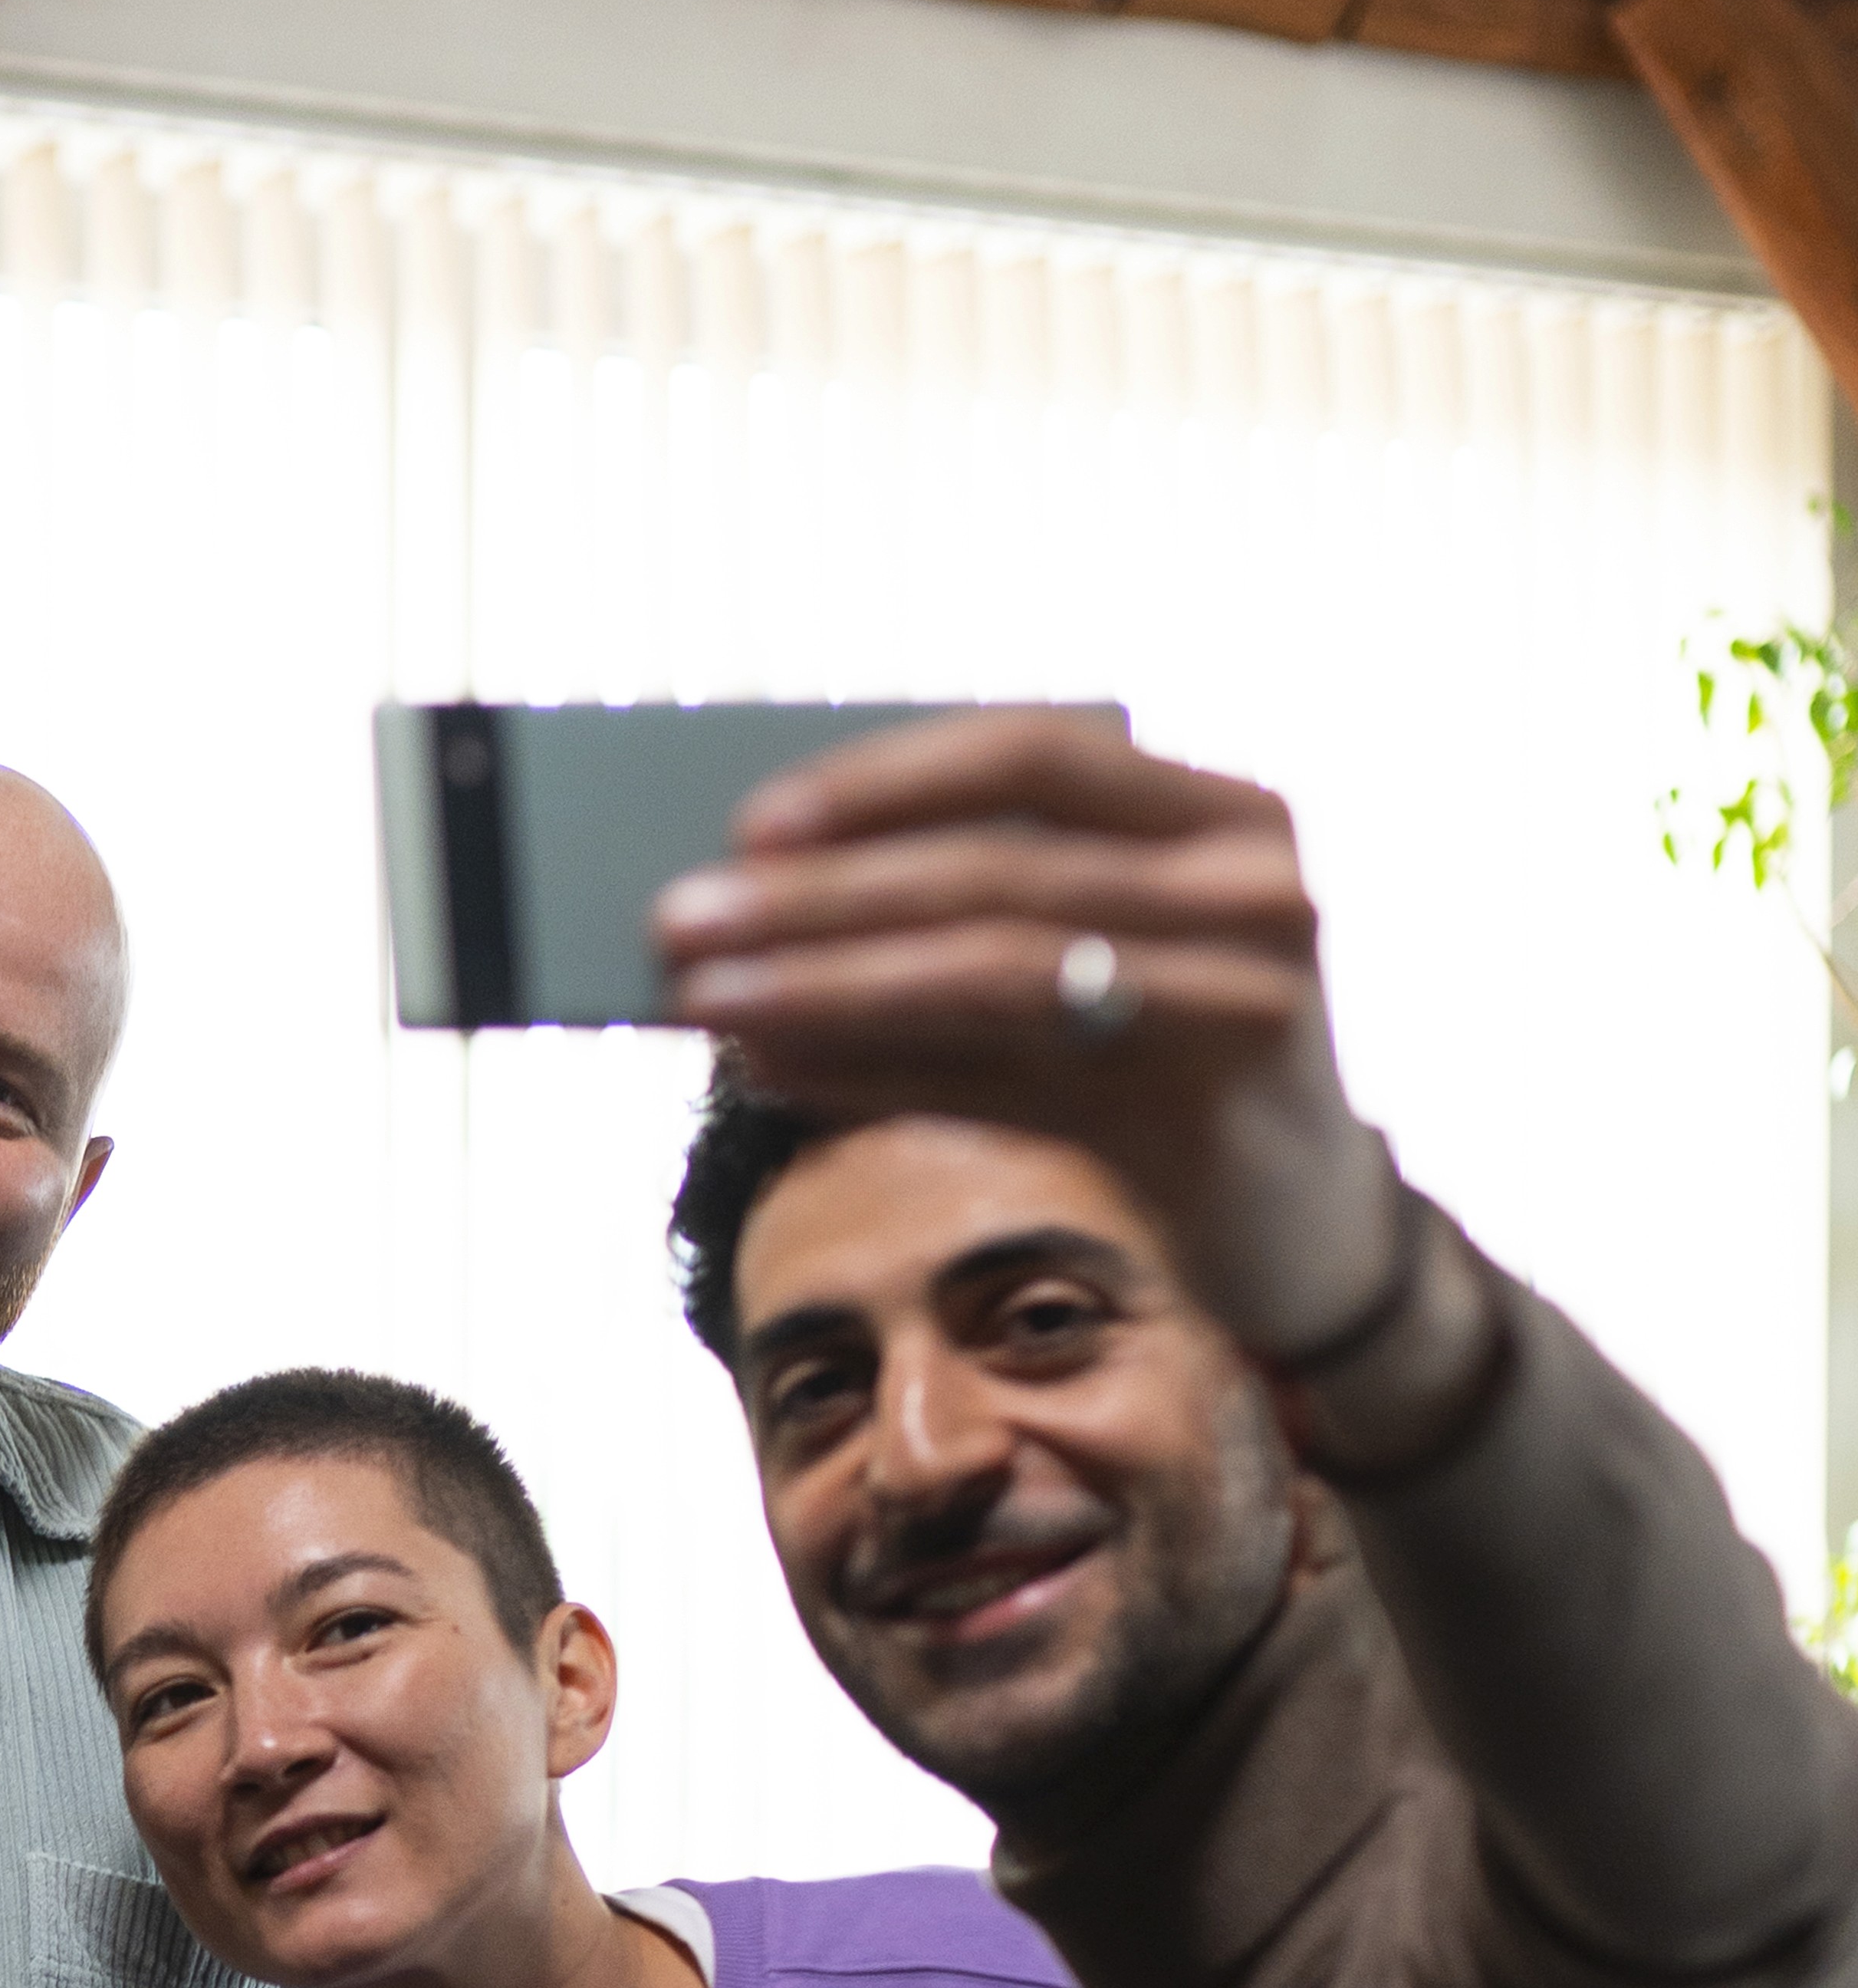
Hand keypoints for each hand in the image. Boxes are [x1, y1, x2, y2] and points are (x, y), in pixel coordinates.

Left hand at [652, 712, 1406, 1362]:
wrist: (1311, 1231)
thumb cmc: (1170, 1063)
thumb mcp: (1094, 959)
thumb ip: (966, 912)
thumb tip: (753, 901)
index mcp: (1221, 812)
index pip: (1035, 756)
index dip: (886, 781)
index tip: (750, 818)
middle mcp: (1250, 888)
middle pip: (998, 869)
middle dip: (821, 894)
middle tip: (677, 916)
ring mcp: (1243, 997)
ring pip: (994, 971)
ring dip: (824, 982)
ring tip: (702, 994)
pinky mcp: (1206, 1112)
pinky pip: (1001, 1082)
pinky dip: (870, 1072)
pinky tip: (768, 1069)